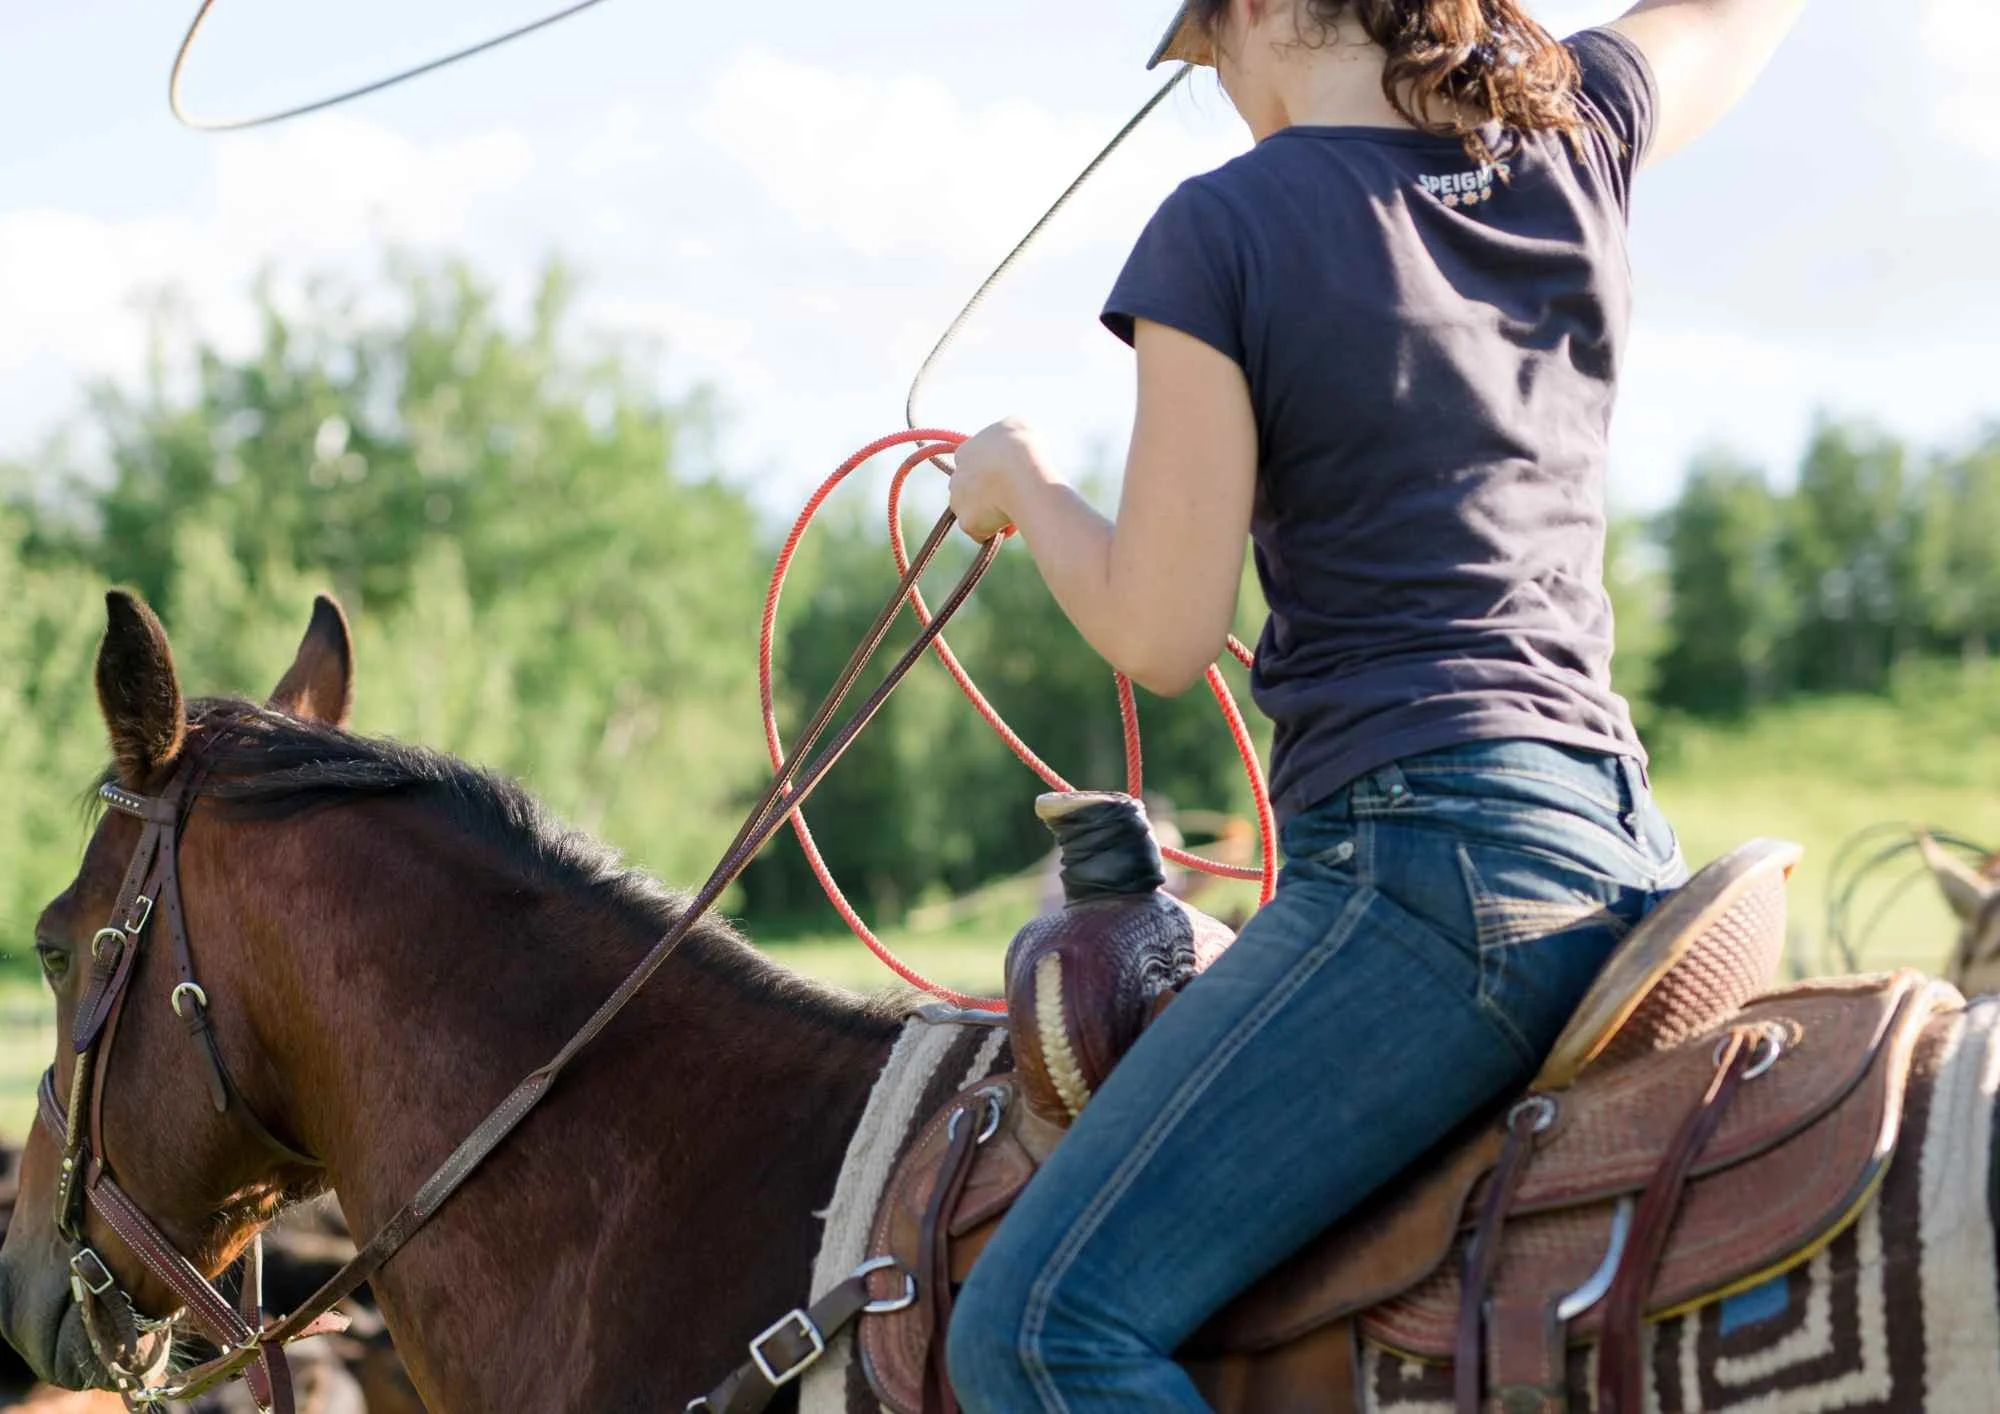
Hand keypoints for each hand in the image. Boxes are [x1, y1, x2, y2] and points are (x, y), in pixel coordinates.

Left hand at [949, 418, 1052, 541]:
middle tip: (1012, 495)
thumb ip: (1009, 430)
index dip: (990, 472)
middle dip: (987, 495)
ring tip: (1016, 510)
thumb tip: (1013, 437)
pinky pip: (981, 533)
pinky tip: (1013, 523)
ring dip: (990, 514)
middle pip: (970, 491)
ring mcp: (958, 502)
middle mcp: (955, 477)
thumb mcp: (1019, 424)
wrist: (1021, 474)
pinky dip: (995, 532)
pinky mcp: (967, 524)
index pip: (972, 464)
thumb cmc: (1022, 447)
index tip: (1007, 475)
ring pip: (975, 513)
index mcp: (965, 452)